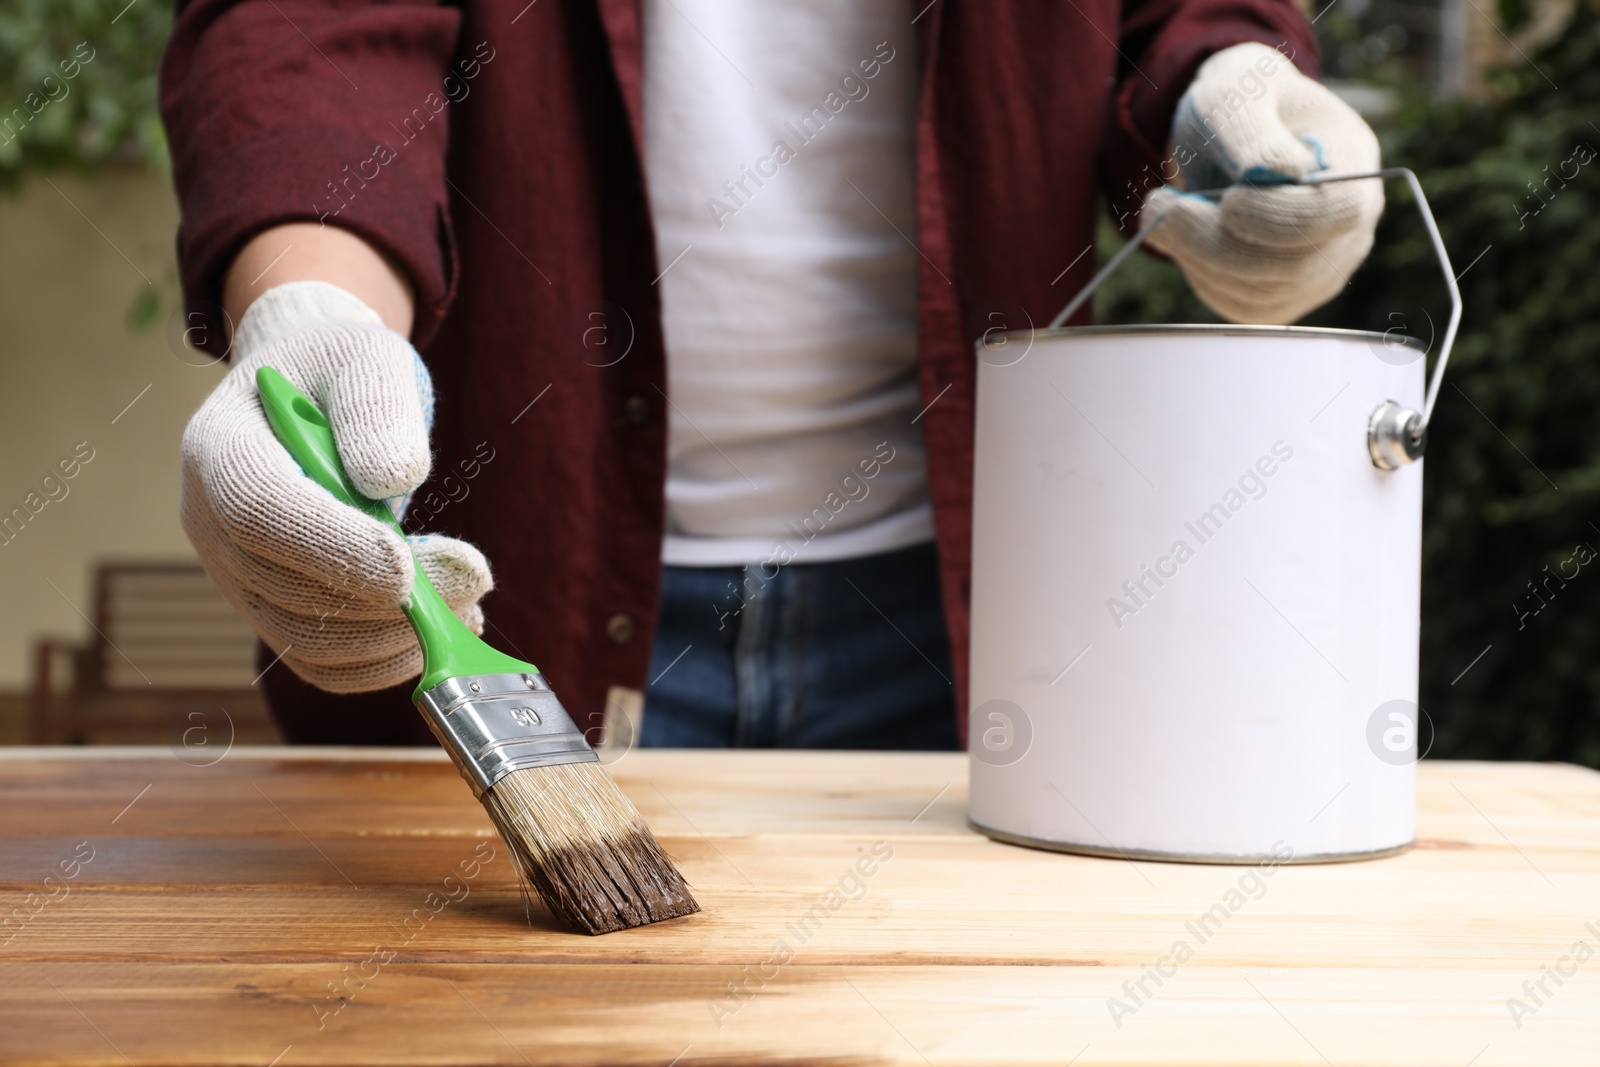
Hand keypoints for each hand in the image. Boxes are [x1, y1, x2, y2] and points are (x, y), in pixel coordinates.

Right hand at [181, 281, 493, 692]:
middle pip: (284, 588)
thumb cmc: (339, 370)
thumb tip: (391, 480)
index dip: (331, 546)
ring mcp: (237, 574)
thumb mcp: (366, 360)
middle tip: (472, 579)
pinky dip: (386, 658)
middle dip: (384, 600)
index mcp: (219, 448)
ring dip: (393, 638)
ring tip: (467, 603)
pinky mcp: (274, 609)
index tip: (406, 569)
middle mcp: (211, 521)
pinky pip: (323, 662)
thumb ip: (377, 408)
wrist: (317, 394)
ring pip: (305, 640)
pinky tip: (443, 625)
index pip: (258, 511)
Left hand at [1142, 43, 1383, 324]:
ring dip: (1198, 257)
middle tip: (1159, 204)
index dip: (1280, 217)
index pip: (1337, 211)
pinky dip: (1202, 277)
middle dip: (1215, 241)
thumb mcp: (1235, 94)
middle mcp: (1350, 226)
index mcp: (1355, 164)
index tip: (1227, 200)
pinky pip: (1242, 307)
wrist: (1228, 133)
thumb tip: (1281, 172)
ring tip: (1164, 210)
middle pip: (1294, 265)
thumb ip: (1252, 129)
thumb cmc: (1237, 105)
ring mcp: (1321, 268)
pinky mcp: (1284, 295)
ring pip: (1261, 293)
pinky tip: (1184, 239)